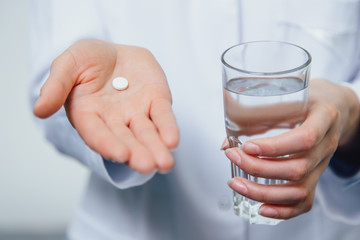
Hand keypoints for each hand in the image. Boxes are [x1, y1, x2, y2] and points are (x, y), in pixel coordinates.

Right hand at [34, 39, 178, 173]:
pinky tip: (172, 141)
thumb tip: (39, 110)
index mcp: (88, 115)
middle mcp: (114, 120)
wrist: (113, 50)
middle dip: (136, 153)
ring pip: (147, 133)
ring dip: (156, 148)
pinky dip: (168, 128)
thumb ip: (55, 86)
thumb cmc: (86, 59)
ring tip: (165, 164)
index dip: (107, 143)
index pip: (97, 133)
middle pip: (126, 140)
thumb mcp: (67, 65)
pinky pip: (163, 116)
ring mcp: (137, 112)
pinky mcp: (156, 101)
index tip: (120, 154)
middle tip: (147, 166)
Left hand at [224, 78, 359, 218]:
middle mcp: (327, 145)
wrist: (334, 109)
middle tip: (232, 157)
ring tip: (236, 184)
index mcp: (324, 117)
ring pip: (299, 190)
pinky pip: (305, 202)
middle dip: (258, 168)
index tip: (247, 147)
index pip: (305, 138)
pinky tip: (261, 208)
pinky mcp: (317, 178)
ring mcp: (323, 165)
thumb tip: (225, 143)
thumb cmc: (307, 100)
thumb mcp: (289, 96)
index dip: (275, 147)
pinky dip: (283, 210)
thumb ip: (259, 115)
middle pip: (297, 168)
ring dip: (263, 192)